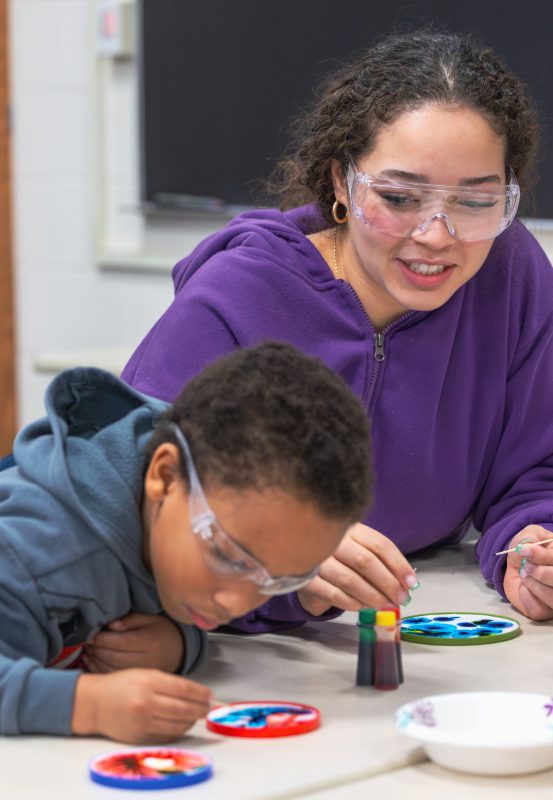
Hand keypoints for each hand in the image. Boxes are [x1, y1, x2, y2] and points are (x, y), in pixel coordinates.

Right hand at [72, 669, 211, 743]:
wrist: (94, 704)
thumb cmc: (121, 685)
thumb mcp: (145, 674)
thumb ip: (169, 683)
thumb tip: (196, 693)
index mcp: (148, 682)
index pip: (184, 689)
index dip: (201, 694)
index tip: (210, 695)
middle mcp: (146, 703)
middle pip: (183, 709)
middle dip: (201, 709)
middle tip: (209, 708)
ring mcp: (142, 723)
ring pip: (178, 725)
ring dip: (192, 721)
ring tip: (197, 716)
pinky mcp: (139, 738)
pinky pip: (167, 736)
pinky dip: (179, 731)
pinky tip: (183, 724)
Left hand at [83, 613, 183, 674]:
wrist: (178, 651)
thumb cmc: (161, 632)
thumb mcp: (150, 619)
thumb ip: (130, 620)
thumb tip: (111, 626)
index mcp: (150, 641)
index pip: (122, 642)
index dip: (103, 639)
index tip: (92, 635)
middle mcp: (147, 660)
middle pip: (115, 657)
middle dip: (97, 650)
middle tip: (87, 643)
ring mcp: (142, 674)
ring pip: (113, 670)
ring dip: (96, 661)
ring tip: (89, 652)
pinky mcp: (138, 682)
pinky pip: (115, 678)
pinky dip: (100, 671)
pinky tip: (93, 663)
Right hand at [297, 523, 418, 615]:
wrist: (305, 564)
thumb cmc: (341, 558)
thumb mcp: (360, 550)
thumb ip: (382, 563)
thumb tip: (408, 583)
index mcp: (351, 528)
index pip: (380, 544)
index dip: (399, 565)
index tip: (411, 583)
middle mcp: (333, 539)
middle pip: (366, 561)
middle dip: (388, 583)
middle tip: (401, 599)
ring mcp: (317, 558)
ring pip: (350, 580)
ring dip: (372, 597)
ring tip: (385, 607)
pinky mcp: (307, 578)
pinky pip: (334, 594)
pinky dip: (353, 603)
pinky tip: (363, 607)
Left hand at [503, 525, 552, 620]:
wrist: (516, 566)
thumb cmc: (527, 548)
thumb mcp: (529, 535)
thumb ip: (530, 536)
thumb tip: (528, 545)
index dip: (541, 556)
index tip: (523, 550)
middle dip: (539, 572)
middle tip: (524, 565)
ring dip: (533, 584)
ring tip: (524, 575)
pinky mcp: (547, 611)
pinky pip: (539, 609)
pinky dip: (526, 597)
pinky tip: (523, 588)